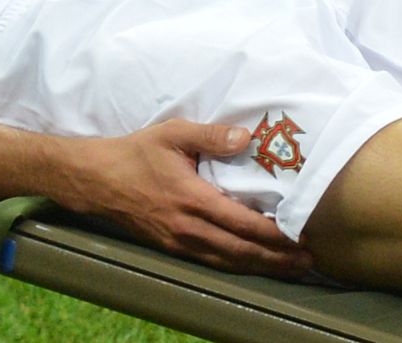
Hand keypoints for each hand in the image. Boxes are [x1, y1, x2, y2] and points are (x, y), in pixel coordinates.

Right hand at [65, 121, 313, 276]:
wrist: (94, 179)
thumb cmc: (133, 154)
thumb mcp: (170, 134)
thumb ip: (210, 135)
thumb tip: (247, 138)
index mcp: (191, 199)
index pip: (244, 224)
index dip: (276, 234)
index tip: (302, 235)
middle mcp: (188, 227)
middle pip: (242, 251)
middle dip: (278, 258)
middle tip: (307, 261)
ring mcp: (179, 241)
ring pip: (228, 261)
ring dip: (261, 266)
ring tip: (290, 267)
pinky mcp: (171, 246)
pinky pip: (211, 261)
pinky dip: (236, 265)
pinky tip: (250, 263)